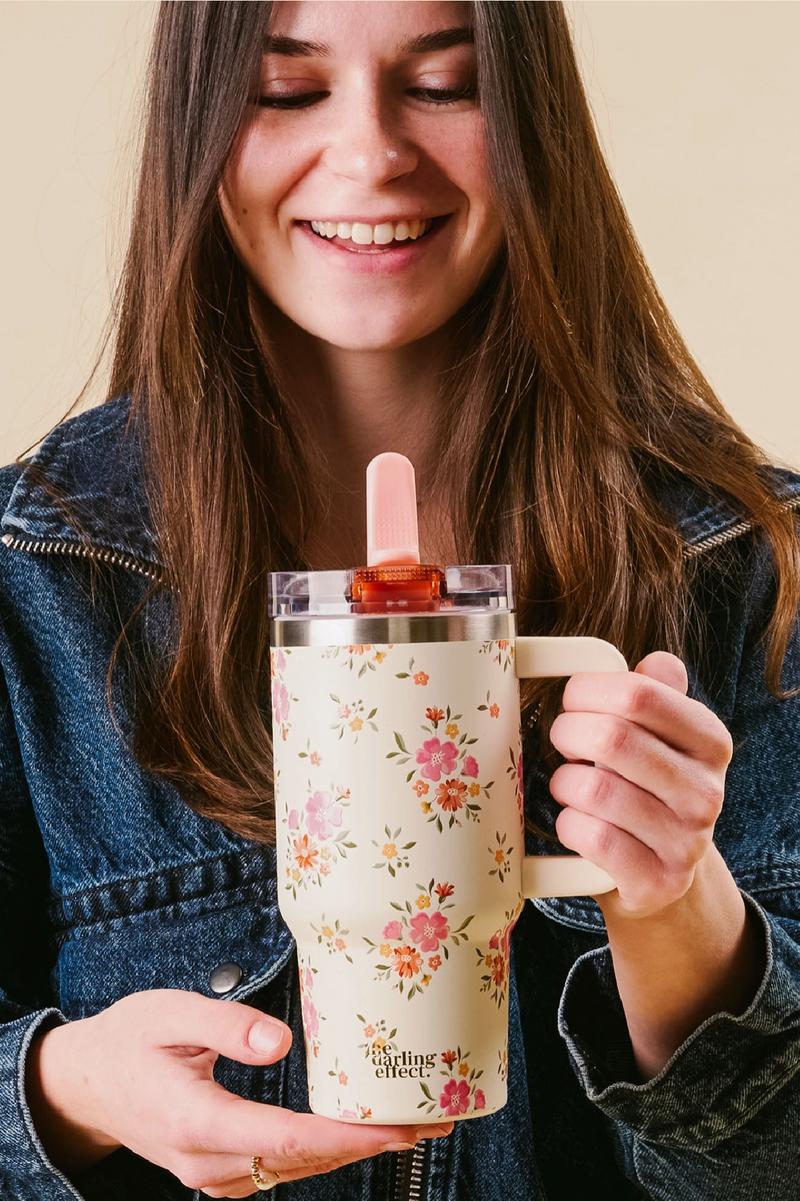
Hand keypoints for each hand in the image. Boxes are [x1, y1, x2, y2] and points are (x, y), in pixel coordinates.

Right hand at [27, 989, 452, 1196]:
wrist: (84, 1083)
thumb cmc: (127, 1040)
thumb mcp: (170, 1013)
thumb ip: (225, 1025)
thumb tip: (280, 1042)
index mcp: (196, 1120)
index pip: (286, 1140)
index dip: (349, 1137)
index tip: (400, 1126)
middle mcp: (204, 1161)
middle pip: (301, 1163)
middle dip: (369, 1144)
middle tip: (430, 1120)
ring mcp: (208, 1174)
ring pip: (292, 1172)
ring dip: (350, 1151)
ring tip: (406, 1123)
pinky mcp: (213, 1171)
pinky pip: (275, 1170)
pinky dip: (318, 1154)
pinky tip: (350, 1131)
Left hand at [549, 651, 733, 919]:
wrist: (660, 875)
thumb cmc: (645, 788)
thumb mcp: (659, 736)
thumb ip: (654, 693)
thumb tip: (657, 662)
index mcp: (710, 741)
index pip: (639, 693)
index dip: (588, 690)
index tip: (574, 699)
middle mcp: (707, 791)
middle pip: (612, 738)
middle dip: (567, 733)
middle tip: (564, 741)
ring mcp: (685, 841)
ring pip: (595, 789)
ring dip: (565, 782)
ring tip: (571, 785)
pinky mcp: (656, 881)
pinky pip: (591, 836)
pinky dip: (568, 824)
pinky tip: (577, 822)